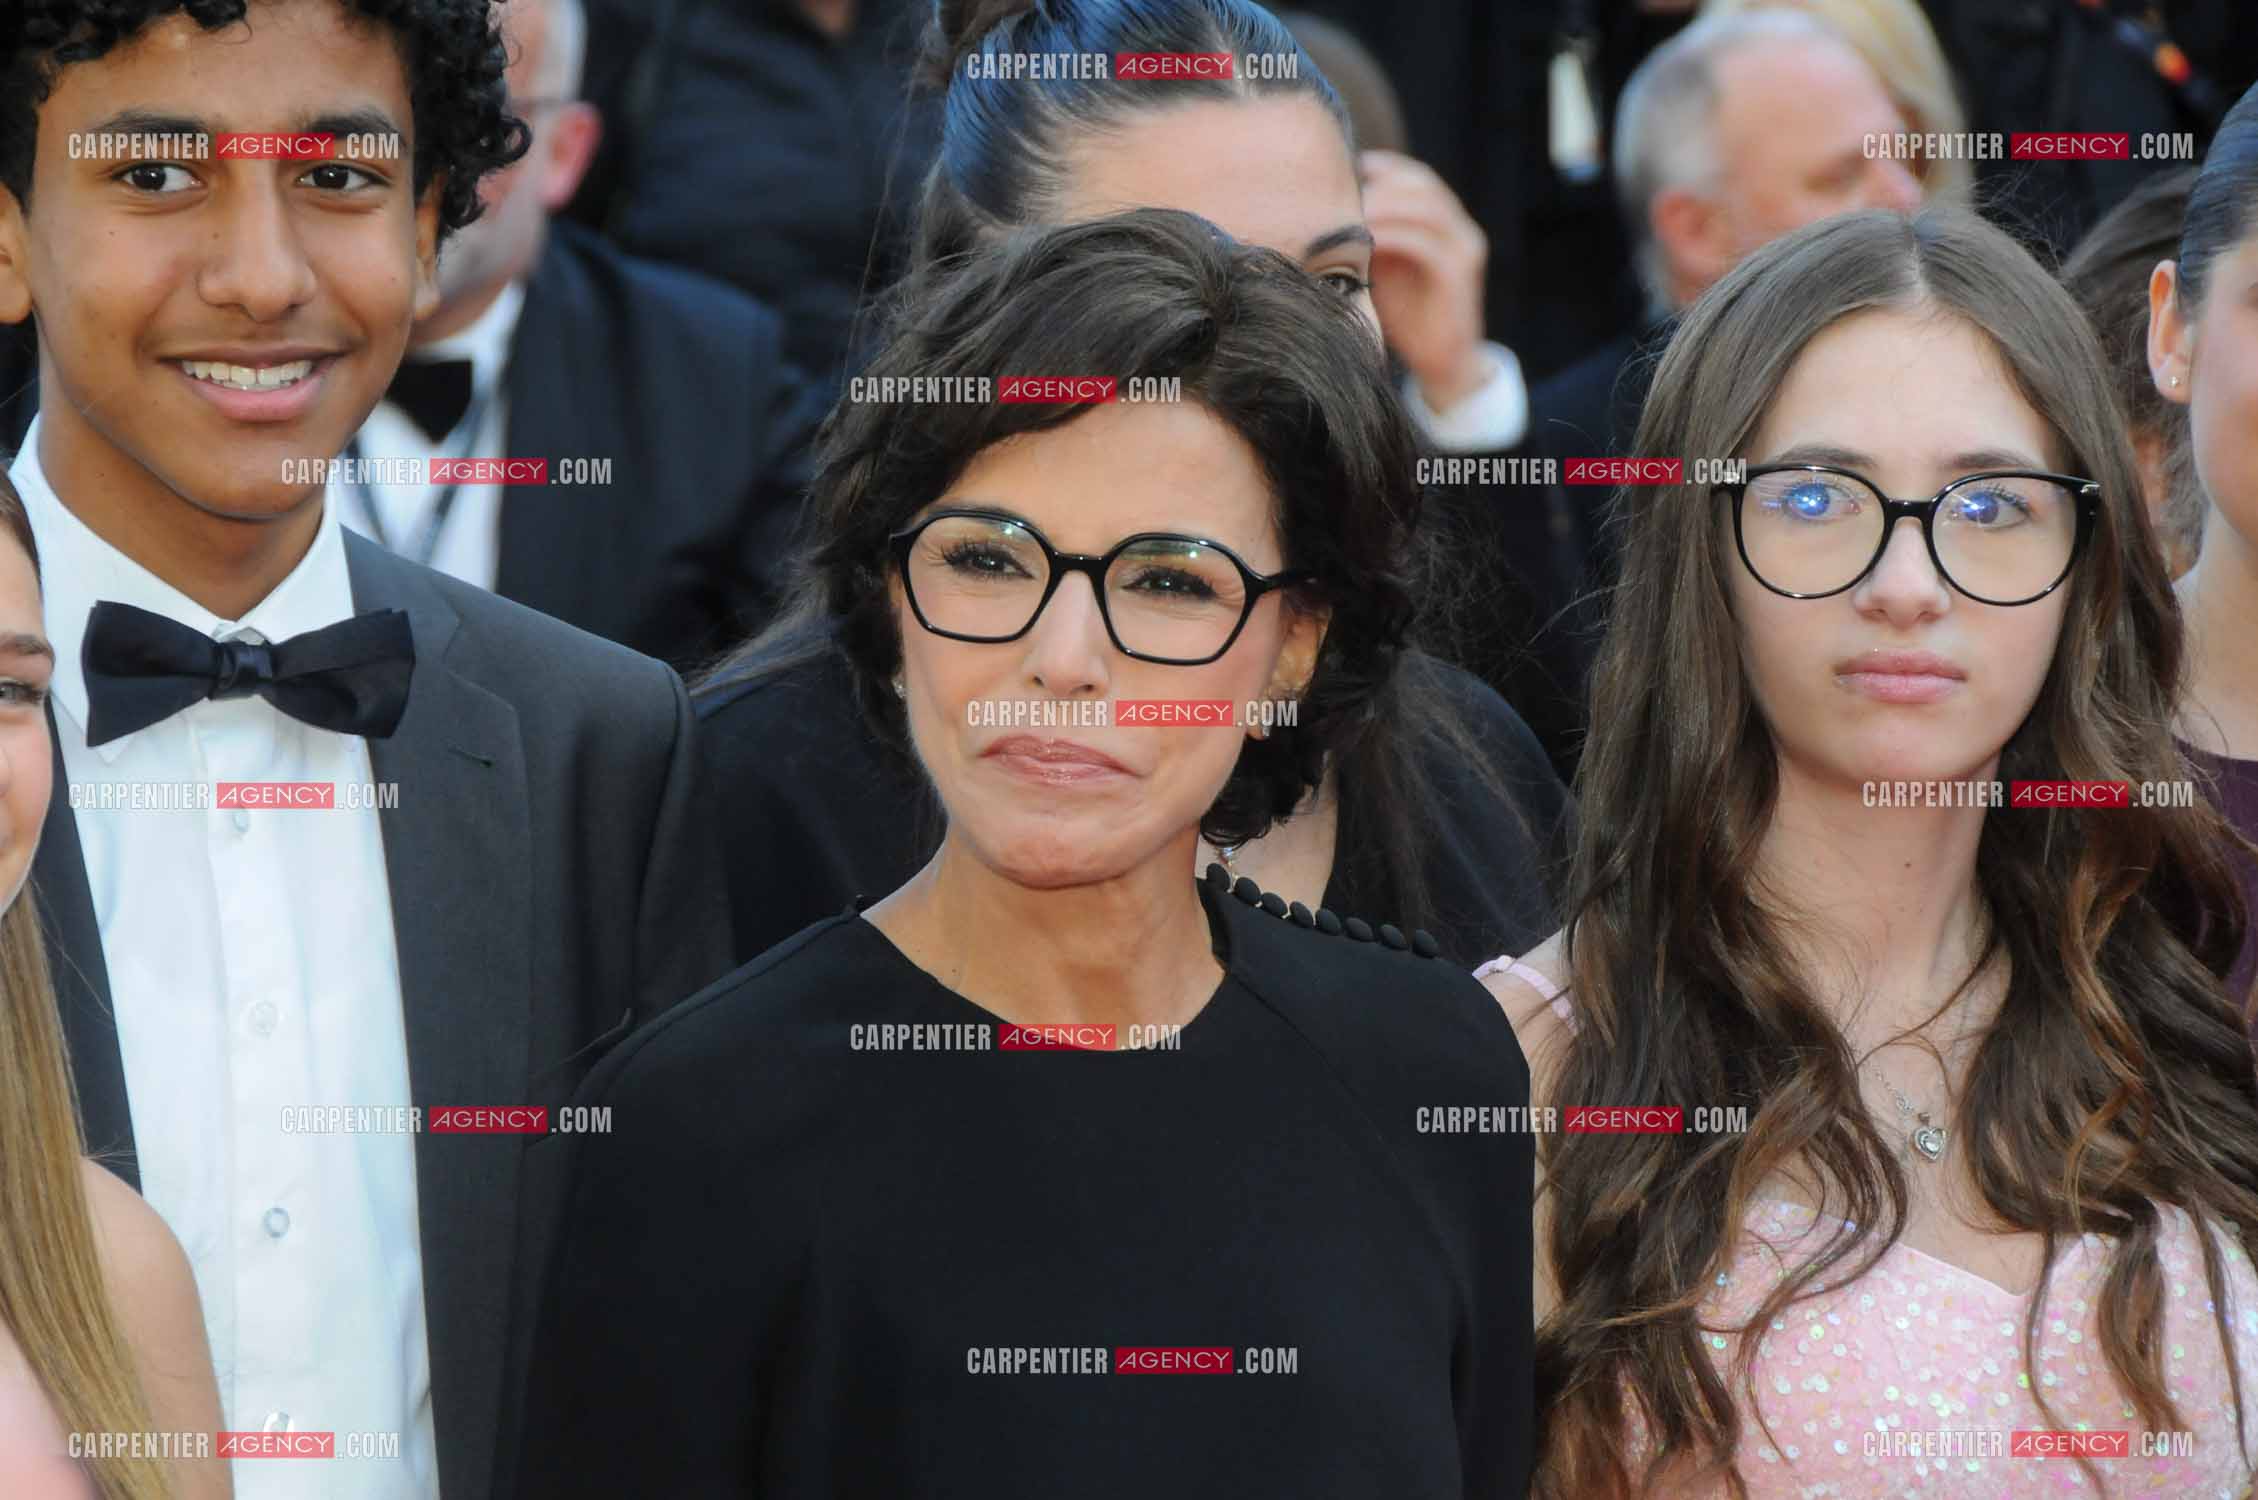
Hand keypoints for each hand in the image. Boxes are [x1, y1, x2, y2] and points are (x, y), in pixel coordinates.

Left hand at [1359, 148, 1492, 409]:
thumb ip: (1367, 242)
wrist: (1443, 365)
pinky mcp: (1460, 274)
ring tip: (1350, 210)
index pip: (1417, 178)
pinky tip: (1365, 240)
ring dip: (1385, 204)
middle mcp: (1459, 229)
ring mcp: (1464, 248)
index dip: (1385, 167)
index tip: (1347, 166)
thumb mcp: (1383, 271)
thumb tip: (1321, 217)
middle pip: (1422, 183)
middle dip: (1382, 181)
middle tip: (1342, 187)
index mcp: (1444, 224)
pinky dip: (1393, 236)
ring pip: (1426, 206)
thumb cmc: (1407, 318)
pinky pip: (1425, 243)